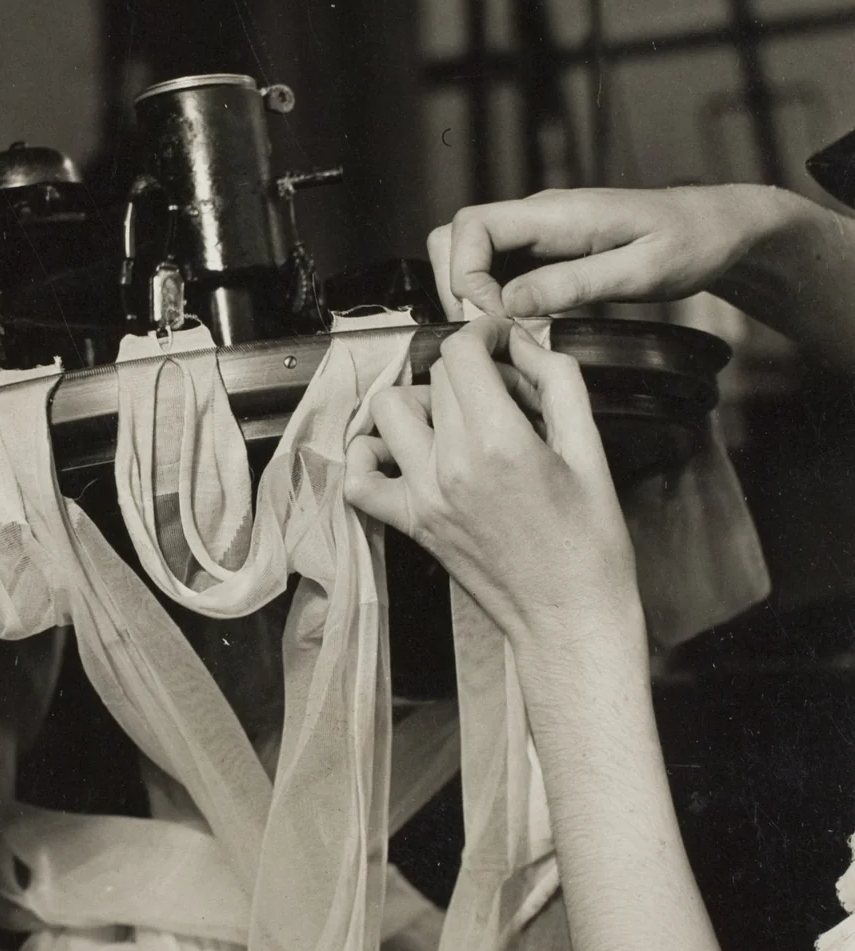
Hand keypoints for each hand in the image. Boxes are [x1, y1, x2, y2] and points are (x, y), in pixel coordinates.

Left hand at [345, 317, 641, 658]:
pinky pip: (360, 479)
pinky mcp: (410, 522)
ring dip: (422, 402)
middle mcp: (451, 465)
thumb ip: (558, 383)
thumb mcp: (591, 451)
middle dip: (473, 373)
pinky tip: (402, 452)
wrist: (568, 616)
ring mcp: (423, 495)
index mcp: (499, 442)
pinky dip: (370, 456)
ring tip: (459, 419)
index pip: (461, 353)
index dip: (483, 334)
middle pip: (436, 378)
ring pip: (389, 410)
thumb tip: (526, 342)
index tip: (500, 340)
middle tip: (507, 398)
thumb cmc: (589, 544)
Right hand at [428, 184, 793, 318]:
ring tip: (507, 331)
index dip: (465, 276)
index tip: (496, 317)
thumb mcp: (640, 272)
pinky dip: (492, 298)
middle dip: (457, 287)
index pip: (470, 227)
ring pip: (468, 253)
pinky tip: (522, 324)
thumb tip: (509, 302)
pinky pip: (495, 267)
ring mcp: (536, 231)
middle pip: (455, 236)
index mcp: (556, 212)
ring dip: (472, 295)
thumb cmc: (691, 243)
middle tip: (492, 329)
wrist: (718, 226)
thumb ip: (573, 284)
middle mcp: (537, 215)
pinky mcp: (541, 249)